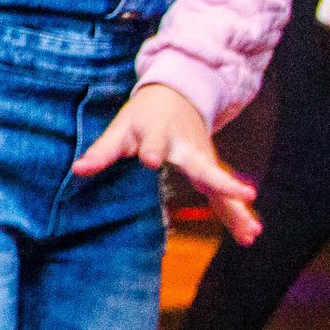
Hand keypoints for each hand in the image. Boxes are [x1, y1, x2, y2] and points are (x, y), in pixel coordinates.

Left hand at [72, 82, 260, 244]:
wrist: (178, 93)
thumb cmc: (143, 115)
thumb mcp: (121, 128)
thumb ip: (102, 151)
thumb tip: (78, 170)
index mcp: (159, 134)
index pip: (155, 142)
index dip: (151, 150)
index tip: (150, 160)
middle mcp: (187, 147)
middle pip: (205, 166)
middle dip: (223, 182)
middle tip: (245, 194)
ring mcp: (204, 158)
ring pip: (222, 185)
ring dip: (237, 208)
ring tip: (251, 232)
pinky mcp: (211, 169)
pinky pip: (224, 195)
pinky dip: (237, 214)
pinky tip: (249, 236)